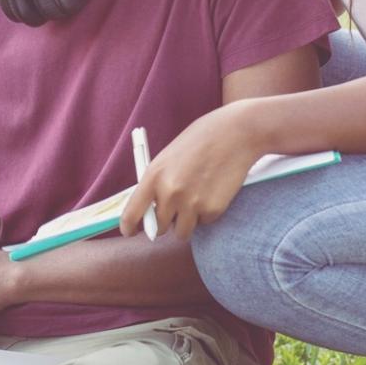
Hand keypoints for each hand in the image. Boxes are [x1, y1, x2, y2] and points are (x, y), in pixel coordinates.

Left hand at [120, 105, 261, 239]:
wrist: (236, 132)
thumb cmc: (201, 140)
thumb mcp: (169, 157)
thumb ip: (157, 182)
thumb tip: (149, 211)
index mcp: (154, 176)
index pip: (132, 214)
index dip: (129, 227)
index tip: (131, 232)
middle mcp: (170, 193)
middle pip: (158, 228)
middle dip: (165, 222)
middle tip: (175, 209)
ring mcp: (192, 204)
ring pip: (181, 232)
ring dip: (187, 222)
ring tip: (197, 199)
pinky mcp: (213, 210)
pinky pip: (204, 222)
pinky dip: (207, 213)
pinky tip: (214, 190)